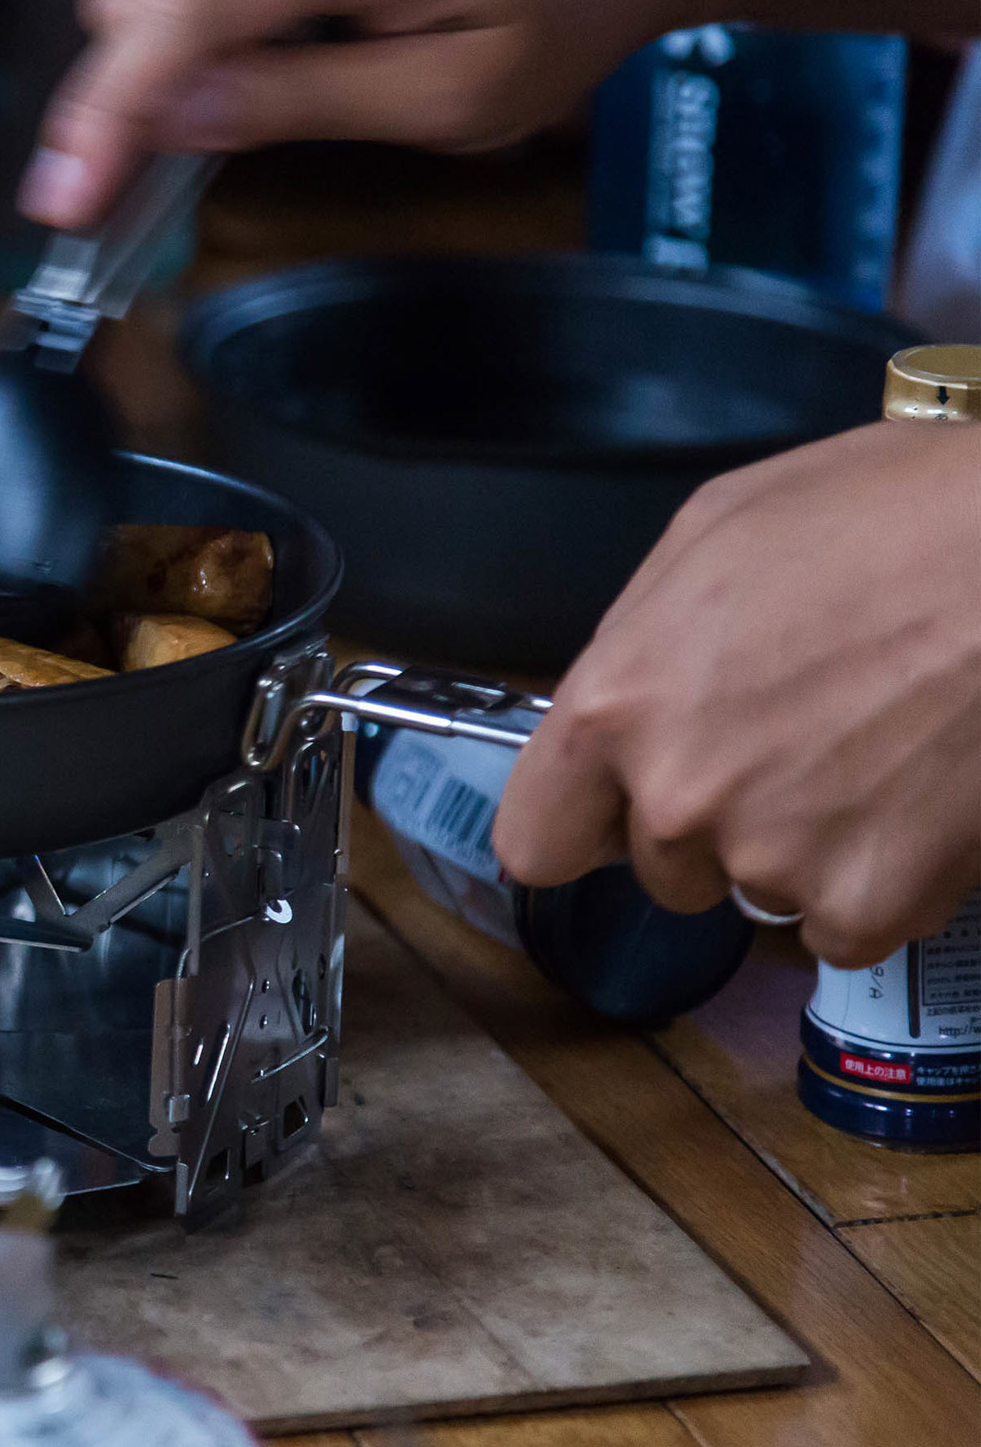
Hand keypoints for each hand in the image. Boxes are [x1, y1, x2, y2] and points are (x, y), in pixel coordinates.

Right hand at [19, 0, 980, 227]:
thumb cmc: (565, 3)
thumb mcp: (453, 98)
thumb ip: (302, 105)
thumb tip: (169, 121)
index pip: (174, 21)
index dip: (100, 115)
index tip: (58, 199)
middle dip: (119, 89)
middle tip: (131, 185)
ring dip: (148, 49)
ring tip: (210, 113)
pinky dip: (182, 8)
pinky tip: (245, 49)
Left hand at [493, 423, 980, 968]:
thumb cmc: (894, 520)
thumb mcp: (717, 533)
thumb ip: (641, 638)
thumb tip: (621, 698)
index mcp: (616, 707)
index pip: (535, 840)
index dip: (581, 826)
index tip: (614, 813)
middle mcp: (678, 798)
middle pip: (657, 868)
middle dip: (707, 823)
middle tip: (788, 745)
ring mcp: (773, 861)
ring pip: (753, 892)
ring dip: (794, 848)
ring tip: (865, 753)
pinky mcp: (870, 902)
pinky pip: (842, 926)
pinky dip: (876, 882)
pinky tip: (912, 800)